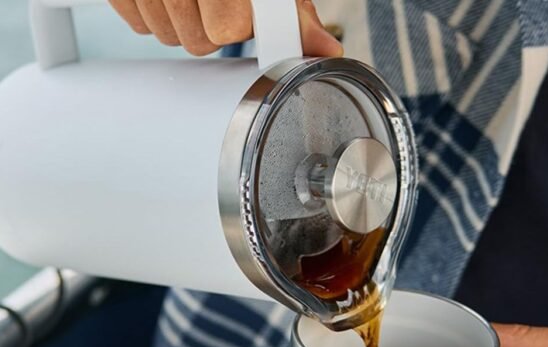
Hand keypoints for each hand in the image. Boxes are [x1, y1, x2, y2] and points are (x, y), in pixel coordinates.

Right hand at [108, 0, 342, 56]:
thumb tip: (324, 50)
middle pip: (197, 43)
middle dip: (211, 28)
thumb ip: (294, 12)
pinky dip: (155, 14)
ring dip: (183, 23)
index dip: (235, 25)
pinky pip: (141, 25)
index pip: (226, 31)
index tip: (242, 14)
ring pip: (168, 37)